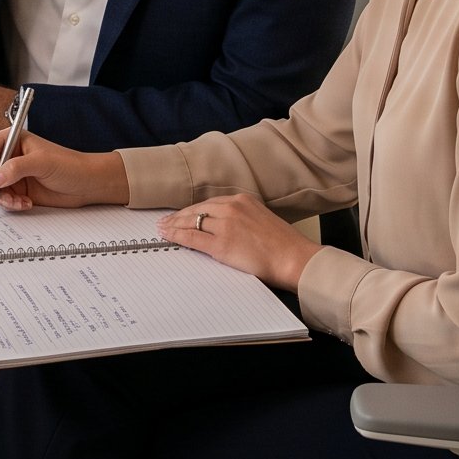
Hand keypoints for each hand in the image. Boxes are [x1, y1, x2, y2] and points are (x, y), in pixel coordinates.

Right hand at [0, 130, 129, 209]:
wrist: (87, 184)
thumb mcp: (42, 162)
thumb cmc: (70, 165)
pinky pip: (4, 199)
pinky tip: (26, 203)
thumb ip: (16, 167)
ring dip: (1, 198)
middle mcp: (9, 156)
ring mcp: (13, 174)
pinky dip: (11, 204)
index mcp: (12, 140)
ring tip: (18, 201)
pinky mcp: (19, 190)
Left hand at [158, 194, 318, 289]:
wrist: (295, 258)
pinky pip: (192, 237)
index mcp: (242, 200)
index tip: (183, 213)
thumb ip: (243, 218)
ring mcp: (225, 225)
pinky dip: (176, 236)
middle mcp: (232, 208)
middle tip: (166, 220)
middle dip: (179, 216)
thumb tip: (225, 226)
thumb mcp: (262, 219)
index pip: (209, 203)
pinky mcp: (221, 244)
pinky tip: (168, 236)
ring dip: (174, 225)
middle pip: (197, 209)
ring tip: (163, 228)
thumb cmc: (284, 245)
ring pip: (191, 221)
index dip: (193, 209)